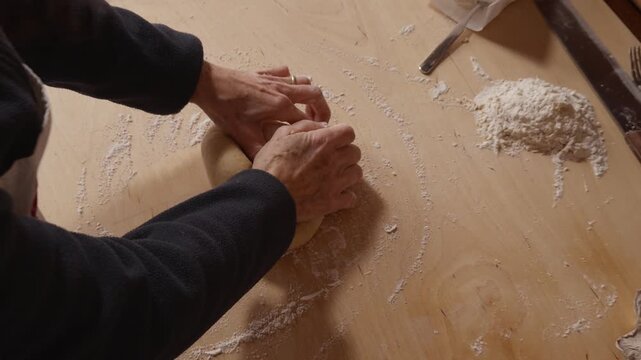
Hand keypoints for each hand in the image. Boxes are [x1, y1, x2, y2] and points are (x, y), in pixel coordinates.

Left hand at [191, 62, 330, 158]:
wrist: (208, 84)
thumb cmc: (226, 110)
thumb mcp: (244, 136)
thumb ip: (262, 151)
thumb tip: (272, 166)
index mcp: (282, 107)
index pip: (308, 119)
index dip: (316, 130)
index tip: (318, 139)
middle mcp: (284, 91)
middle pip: (315, 95)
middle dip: (322, 109)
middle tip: (319, 122)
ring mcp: (274, 79)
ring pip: (303, 82)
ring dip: (308, 94)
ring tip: (305, 107)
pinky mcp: (263, 73)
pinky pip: (284, 72)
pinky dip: (289, 79)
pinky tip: (284, 88)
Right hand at [253, 121, 361, 221]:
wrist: (267, 196)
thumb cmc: (271, 164)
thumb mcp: (282, 135)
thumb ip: (305, 126)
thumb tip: (323, 127)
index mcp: (323, 142)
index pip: (349, 132)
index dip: (341, 135)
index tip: (332, 140)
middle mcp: (334, 160)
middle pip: (355, 152)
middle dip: (345, 153)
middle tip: (332, 158)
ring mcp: (336, 182)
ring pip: (357, 173)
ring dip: (348, 173)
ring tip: (334, 175)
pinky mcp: (333, 202)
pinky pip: (351, 198)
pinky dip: (346, 196)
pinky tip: (335, 194)